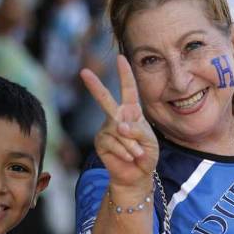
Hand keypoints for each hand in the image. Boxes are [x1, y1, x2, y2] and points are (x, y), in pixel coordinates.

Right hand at [80, 56, 158, 197]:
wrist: (137, 176)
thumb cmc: (145, 155)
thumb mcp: (149, 141)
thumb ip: (138, 131)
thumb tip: (119, 126)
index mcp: (132, 112)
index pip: (129, 90)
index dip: (125, 74)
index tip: (120, 58)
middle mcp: (117, 117)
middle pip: (105, 99)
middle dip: (94, 86)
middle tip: (84, 72)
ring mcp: (107, 129)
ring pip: (119, 131)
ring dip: (131, 145)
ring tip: (136, 154)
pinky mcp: (100, 142)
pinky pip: (113, 142)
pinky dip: (124, 151)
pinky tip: (127, 157)